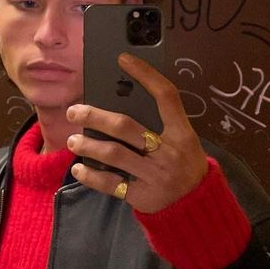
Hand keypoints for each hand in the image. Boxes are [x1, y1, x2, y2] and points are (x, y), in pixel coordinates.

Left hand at [66, 53, 207, 213]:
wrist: (196, 208)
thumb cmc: (184, 167)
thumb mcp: (183, 143)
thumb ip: (160, 126)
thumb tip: (118, 103)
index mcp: (183, 134)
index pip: (166, 96)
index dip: (145, 75)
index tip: (123, 59)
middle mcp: (169, 152)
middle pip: (126, 126)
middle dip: (95, 116)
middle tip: (75, 111)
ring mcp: (155, 175)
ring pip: (113, 154)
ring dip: (88, 145)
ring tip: (73, 140)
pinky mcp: (142, 196)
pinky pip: (110, 183)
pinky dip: (90, 176)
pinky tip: (79, 168)